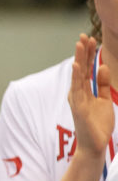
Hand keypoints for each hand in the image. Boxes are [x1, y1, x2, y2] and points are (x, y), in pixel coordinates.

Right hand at [67, 34, 113, 162]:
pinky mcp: (79, 106)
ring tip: (80, 44)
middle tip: (84, 35)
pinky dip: (76, 76)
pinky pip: (77, 89)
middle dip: (83, 52)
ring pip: (78, 74)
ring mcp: (77, 98)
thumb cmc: (97, 124)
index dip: (88, 54)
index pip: (86, 68)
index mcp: (84, 90)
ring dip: (79, 59)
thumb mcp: (104, 100)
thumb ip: (103, 84)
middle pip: (81, 68)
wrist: (94, 145)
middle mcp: (78, 92)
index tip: (91, 39)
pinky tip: (76, 65)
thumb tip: (104, 67)